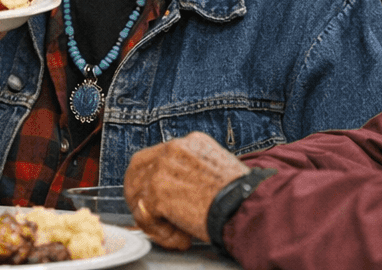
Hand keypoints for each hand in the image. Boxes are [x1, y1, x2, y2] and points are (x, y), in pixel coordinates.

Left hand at [124, 132, 250, 250]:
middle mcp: (173, 149)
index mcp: (190, 142)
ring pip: (138, 194)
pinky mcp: (157, 192)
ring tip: (173, 232)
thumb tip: (175, 190)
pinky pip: (145, 216)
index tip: (157, 196)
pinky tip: (179, 238)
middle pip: (137, 168)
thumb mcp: (218, 169)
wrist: (244, 205)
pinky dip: (160, 233)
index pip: (158, 155)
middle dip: (139, 194)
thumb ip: (193, 172)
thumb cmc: (240, 195)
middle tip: (151, 215)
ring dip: (153, 218)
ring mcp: (162, 169)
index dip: (153, 178)